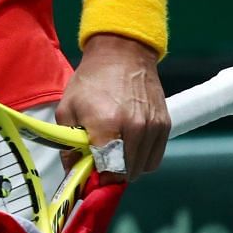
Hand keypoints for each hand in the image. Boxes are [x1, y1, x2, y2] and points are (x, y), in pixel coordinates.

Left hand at [55, 34, 169, 181]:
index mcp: (106, 125)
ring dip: (126, 168)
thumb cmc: (91, 81)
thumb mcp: (67, 109)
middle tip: (98, 165)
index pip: (107, 171)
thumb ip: (68, 144)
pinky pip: (154, 158)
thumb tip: (72, 172)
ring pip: (141, 169)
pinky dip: (141, 160)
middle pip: (125, 174)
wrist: (122, 53)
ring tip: (112, 153)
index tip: (89, 178)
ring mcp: (153, 128)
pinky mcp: (165, 126)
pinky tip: (128, 148)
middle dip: (110, 175)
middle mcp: (134, 129)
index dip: (96, 179)